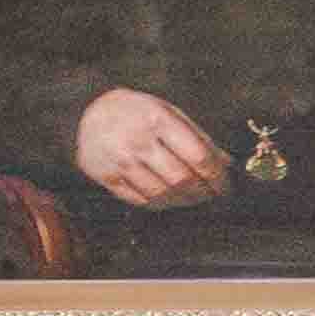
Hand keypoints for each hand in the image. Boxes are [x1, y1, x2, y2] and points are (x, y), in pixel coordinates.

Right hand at [74, 87, 229, 208]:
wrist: (89, 111)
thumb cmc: (137, 112)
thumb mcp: (170, 112)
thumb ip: (198, 137)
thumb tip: (225, 163)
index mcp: (159, 121)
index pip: (198, 157)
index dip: (217, 177)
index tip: (224, 186)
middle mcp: (138, 142)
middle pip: (181, 179)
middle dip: (202, 192)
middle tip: (211, 195)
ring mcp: (120, 161)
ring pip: (161, 194)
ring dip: (182, 201)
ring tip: (192, 199)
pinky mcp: (106, 177)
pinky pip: (139, 199)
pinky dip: (159, 204)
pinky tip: (168, 199)